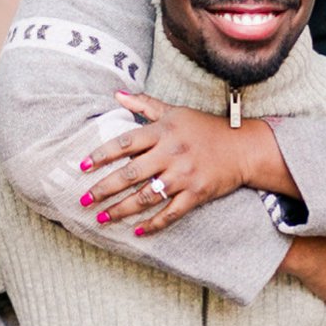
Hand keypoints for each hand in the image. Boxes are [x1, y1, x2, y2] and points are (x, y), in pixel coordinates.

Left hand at [79, 94, 288, 235]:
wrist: (244, 147)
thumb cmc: (205, 128)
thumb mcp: (175, 112)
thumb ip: (144, 104)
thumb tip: (116, 94)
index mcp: (163, 131)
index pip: (125, 143)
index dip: (101, 155)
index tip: (81, 166)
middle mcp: (171, 153)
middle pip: (130, 174)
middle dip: (104, 188)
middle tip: (83, 200)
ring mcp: (184, 175)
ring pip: (146, 196)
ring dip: (121, 209)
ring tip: (101, 218)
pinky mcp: (197, 194)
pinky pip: (171, 212)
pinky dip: (153, 224)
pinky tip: (136, 231)